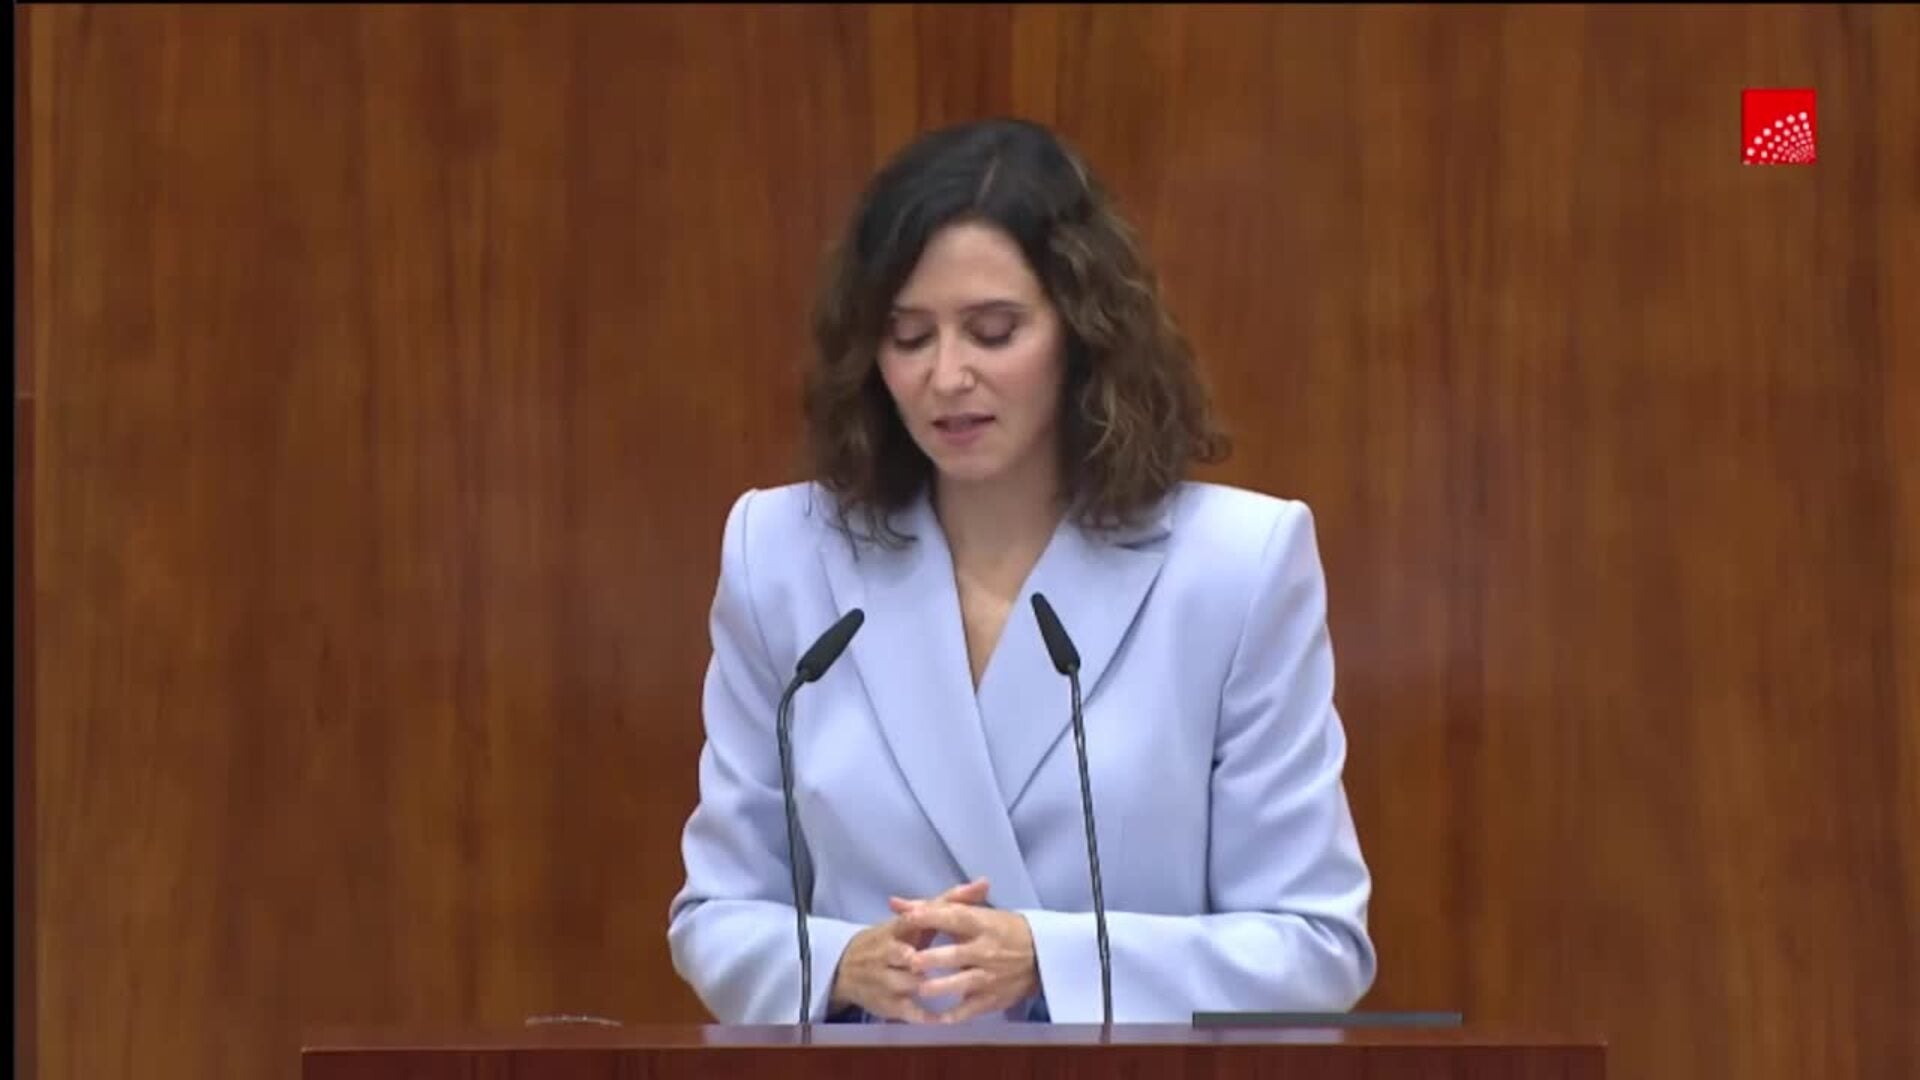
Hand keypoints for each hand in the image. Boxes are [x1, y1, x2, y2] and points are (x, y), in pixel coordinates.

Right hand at [829, 879, 989, 1021]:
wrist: (846, 967)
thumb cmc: (892, 939)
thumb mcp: (914, 920)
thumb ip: (950, 902)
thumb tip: (985, 882)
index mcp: (895, 929)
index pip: (907, 921)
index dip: (922, 920)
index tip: (946, 921)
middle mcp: (887, 953)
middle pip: (905, 955)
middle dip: (921, 959)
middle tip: (948, 962)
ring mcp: (885, 980)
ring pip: (907, 983)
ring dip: (926, 985)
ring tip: (952, 987)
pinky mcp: (887, 1003)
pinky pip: (907, 1011)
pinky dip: (925, 1015)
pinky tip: (942, 1018)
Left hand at [896, 896, 1039, 1023]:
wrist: (1042, 955)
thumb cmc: (1002, 928)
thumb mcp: (974, 912)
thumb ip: (932, 908)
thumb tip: (894, 903)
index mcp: (981, 923)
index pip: (954, 917)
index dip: (931, 917)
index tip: (908, 918)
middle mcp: (985, 950)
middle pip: (955, 954)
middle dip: (933, 958)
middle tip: (910, 961)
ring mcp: (989, 976)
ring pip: (962, 983)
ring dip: (940, 987)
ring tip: (920, 990)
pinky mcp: (992, 998)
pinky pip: (970, 1009)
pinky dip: (953, 1015)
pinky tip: (935, 1018)